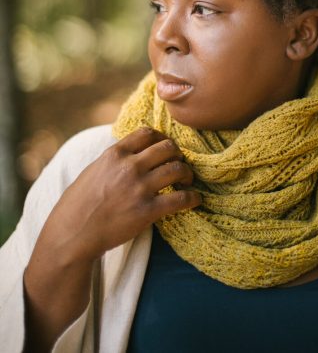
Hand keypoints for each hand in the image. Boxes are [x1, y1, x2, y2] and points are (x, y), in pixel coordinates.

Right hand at [36, 127, 201, 263]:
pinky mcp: (147, 210)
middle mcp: (129, 167)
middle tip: (179, 163)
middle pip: (167, 147)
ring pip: (177, 169)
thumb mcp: (94, 169)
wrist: (73, 233)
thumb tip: (132, 150)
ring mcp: (139, 188)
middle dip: (177, 154)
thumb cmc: (79, 203)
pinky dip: (192, 197)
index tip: (166, 146)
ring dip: (187, 173)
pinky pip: (180, 199)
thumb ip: (115, 158)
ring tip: (187, 180)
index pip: (147, 133)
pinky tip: (195, 199)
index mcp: (115, 154)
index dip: (161, 137)